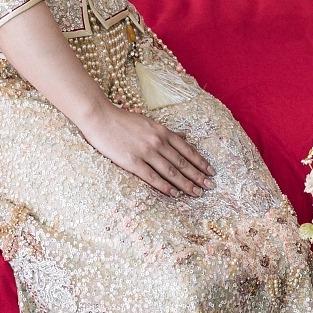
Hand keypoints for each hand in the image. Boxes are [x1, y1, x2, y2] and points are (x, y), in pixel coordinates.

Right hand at [78, 96, 212, 195]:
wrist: (101, 118)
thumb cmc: (124, 120)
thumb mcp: (149, 122)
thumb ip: (166, 132)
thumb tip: (183, 137)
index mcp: (162, 132)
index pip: (187, 150)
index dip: (200, 162)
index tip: (211, 171)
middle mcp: (158, 142)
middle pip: (182, 162)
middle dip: (198, 176)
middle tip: (210, 186)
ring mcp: (146, 152)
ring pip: (171, 172)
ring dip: (186, 184)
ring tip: (197, 193)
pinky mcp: (132, 162)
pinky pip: (152, 177)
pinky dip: (165, 187)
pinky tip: (174, 194)